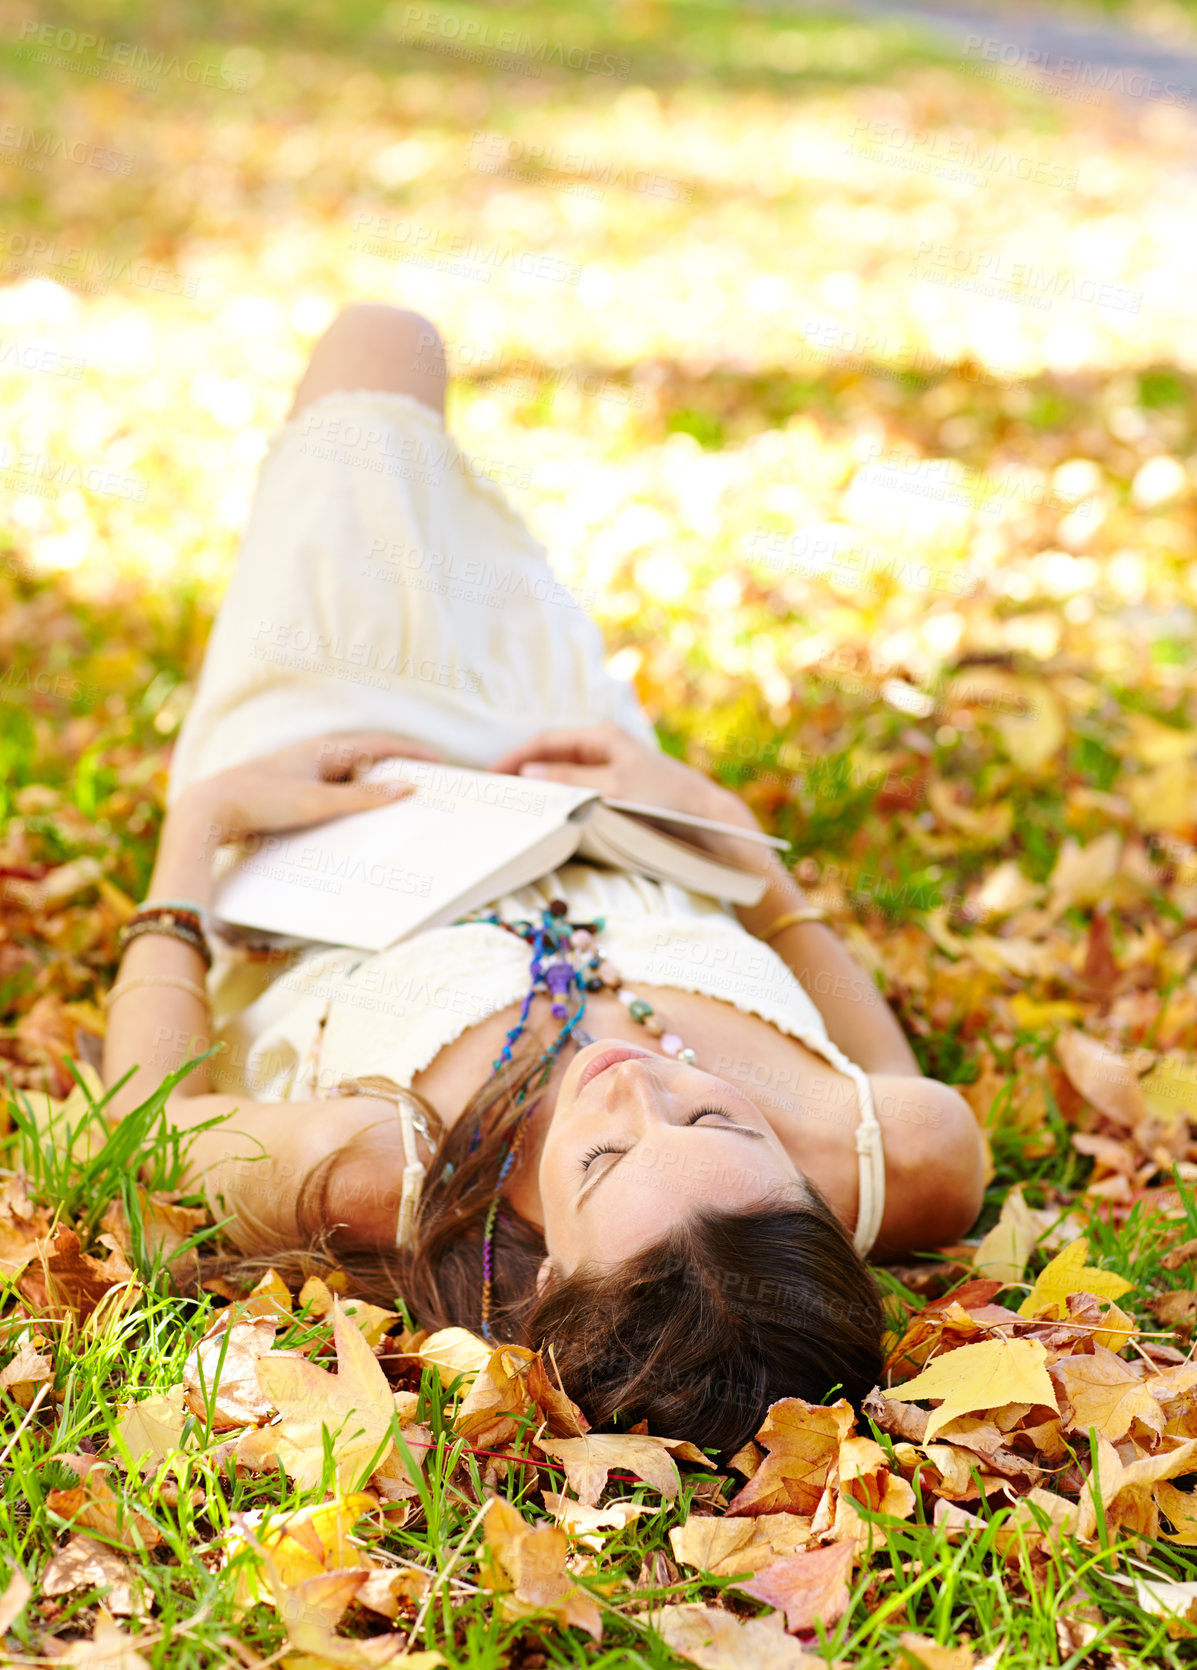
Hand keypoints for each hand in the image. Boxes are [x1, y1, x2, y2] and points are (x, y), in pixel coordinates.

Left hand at [175, 731, 440, 843]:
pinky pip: (332, 795)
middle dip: (397, 773)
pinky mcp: (289, 793)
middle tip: (425, 788)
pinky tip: (355, 824)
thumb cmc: (259, 800)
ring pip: (349, 780)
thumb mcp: (317, 803)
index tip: (439, 763)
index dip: (412, 753)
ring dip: (372, 792)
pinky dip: (351, 805)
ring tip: (396, 811)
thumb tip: (406, 788)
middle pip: (368, 761)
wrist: (208, 811)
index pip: (381, 745)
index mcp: (324, 749)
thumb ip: (362, 799)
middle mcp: (314, 756)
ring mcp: (301, 774)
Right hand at [492, 723, 766, 848]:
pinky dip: (558, 799)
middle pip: (551, 756)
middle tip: (494, 793)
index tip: (489, 777)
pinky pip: (577, 790)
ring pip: (563, 775)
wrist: (708, 821)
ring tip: (514, 806)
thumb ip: (570, 779)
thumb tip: (529, 772)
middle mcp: (605, 749)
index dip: (514, 758)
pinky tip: (548, 815)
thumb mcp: (614, 789)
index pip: (545, 742)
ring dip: (539, 787)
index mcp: (603, 738)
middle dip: (521, 772)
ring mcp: (612, 770)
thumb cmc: (665, 801)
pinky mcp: (618, 791)